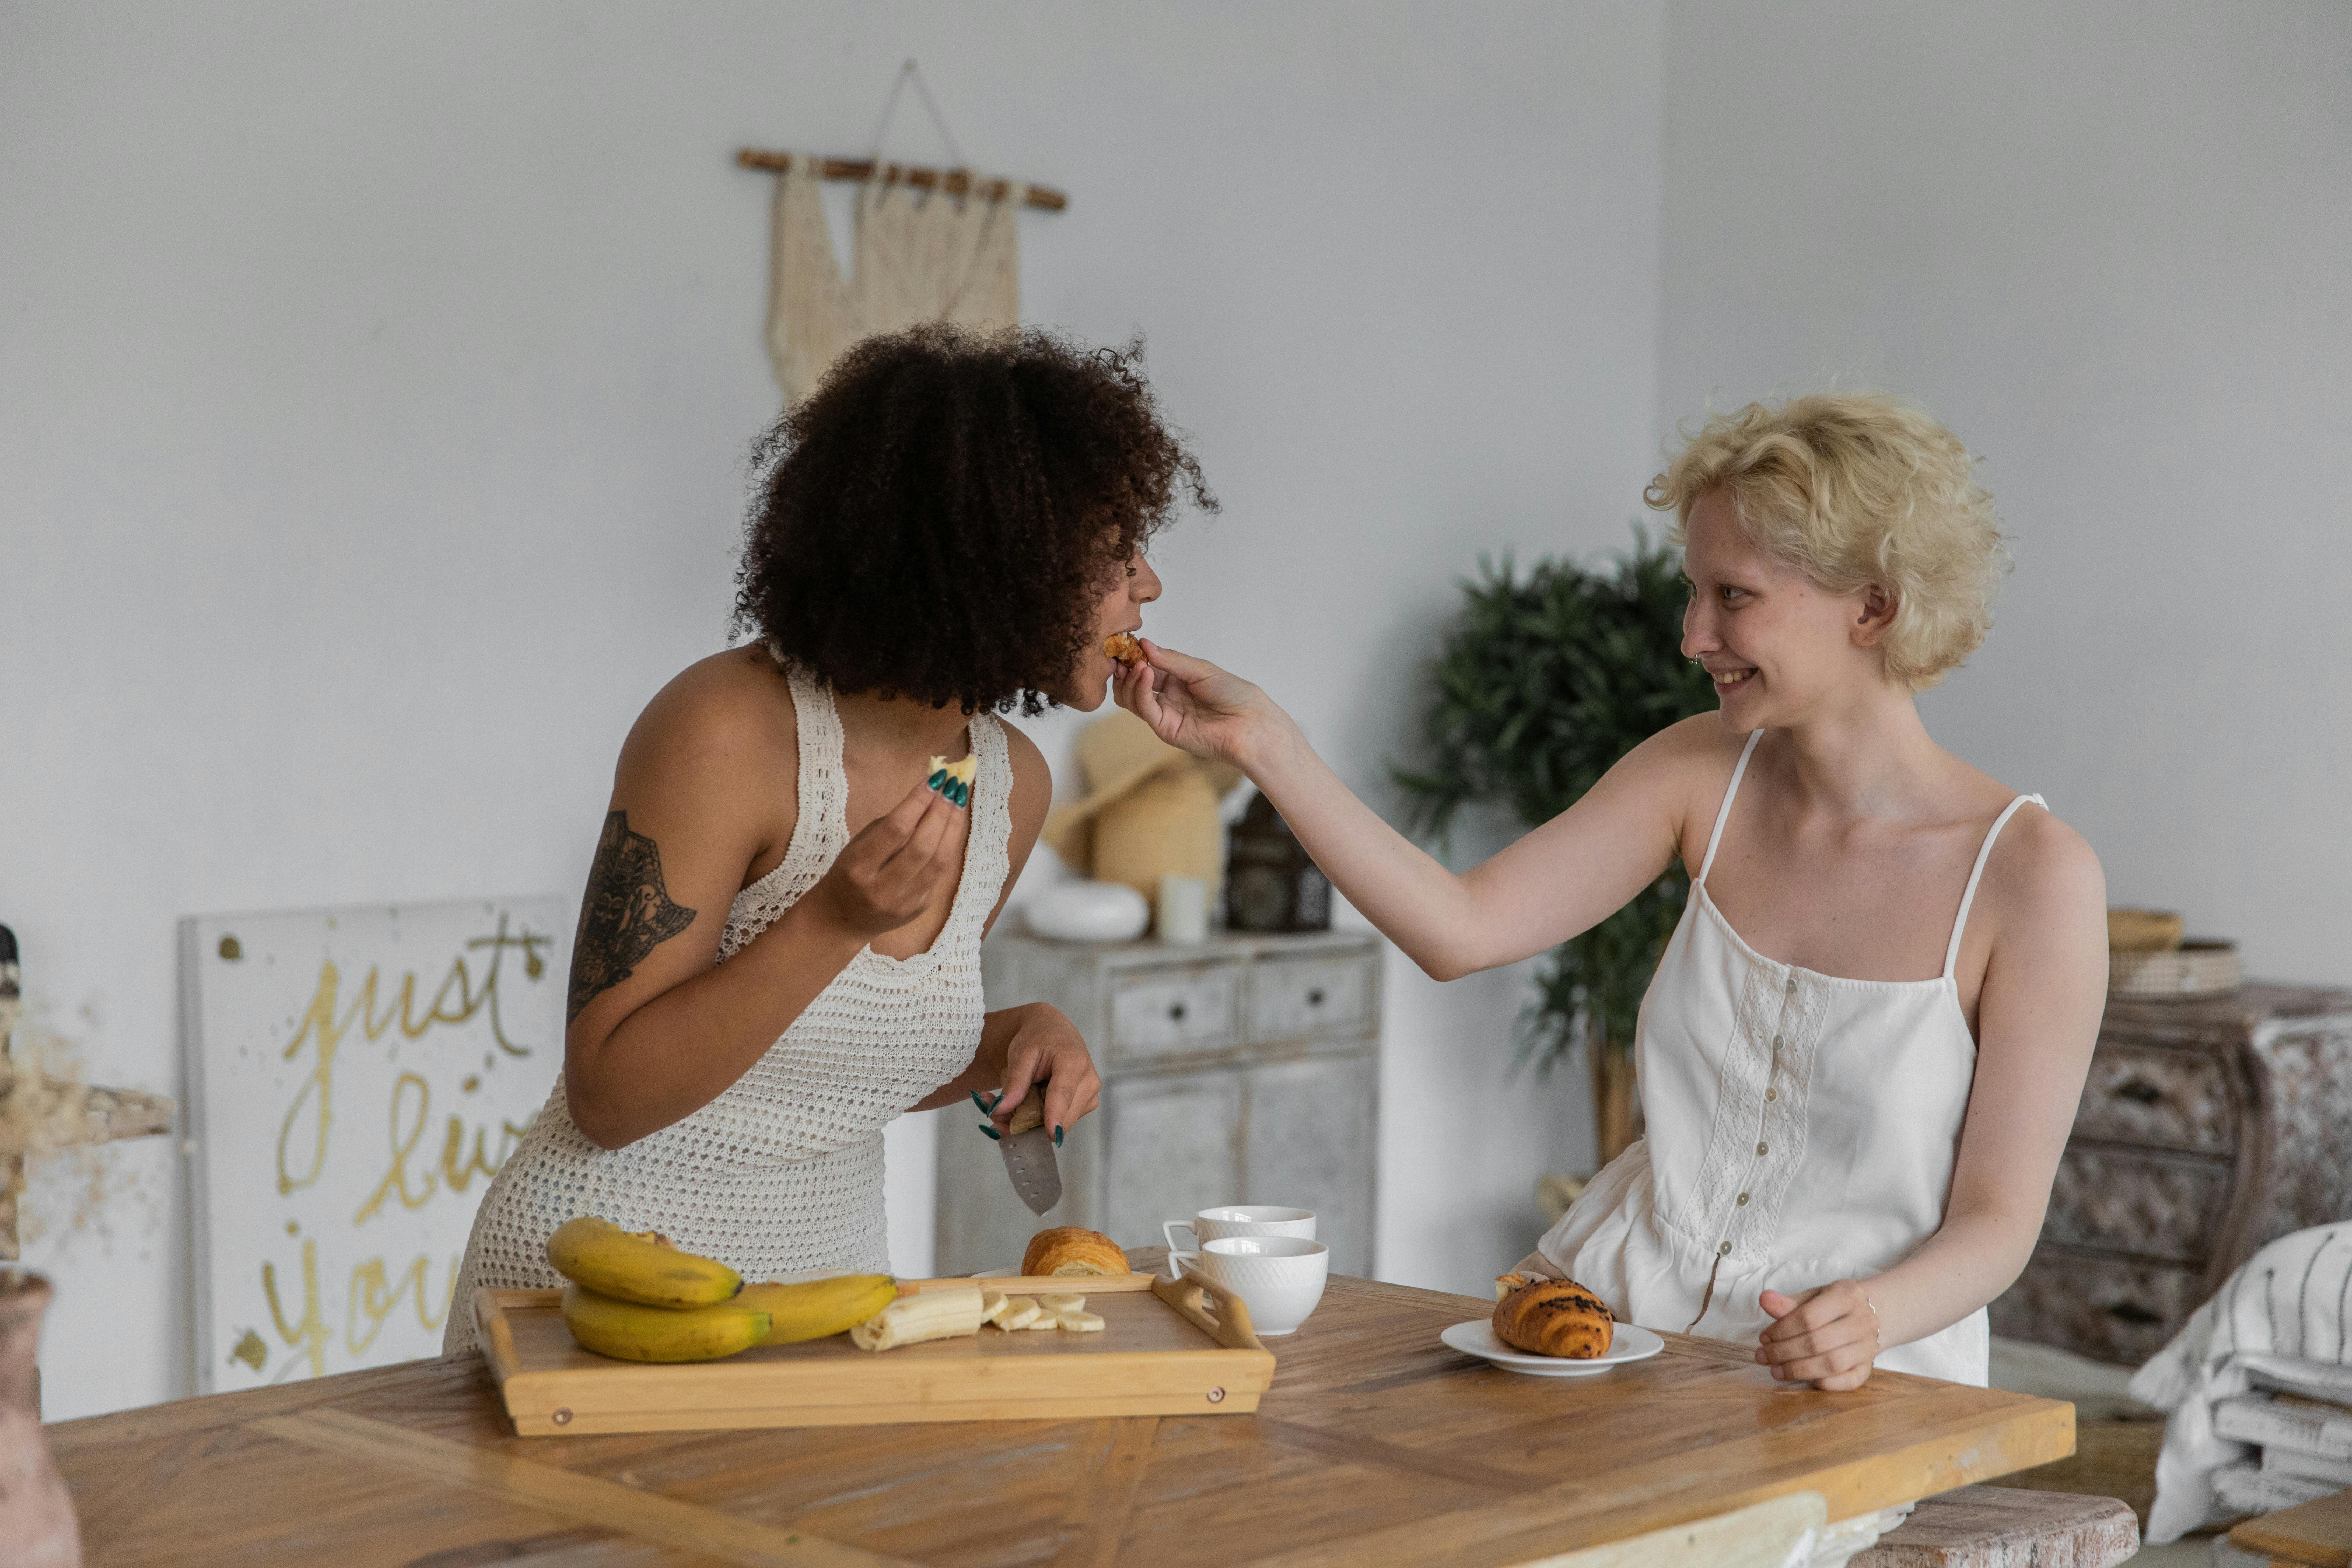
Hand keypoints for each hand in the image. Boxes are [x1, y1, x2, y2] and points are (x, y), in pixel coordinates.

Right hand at [801, 773, 965, 939]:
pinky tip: (954, 826)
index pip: (896, 829)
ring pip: (938, 860)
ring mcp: (904, 902)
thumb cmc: (849, 872)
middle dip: (941, 812)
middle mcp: (882, 887)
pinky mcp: (920, 908)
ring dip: (953, 827)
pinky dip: (949, 846)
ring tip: (959, 801)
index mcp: (859, 866)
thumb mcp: (858, 846)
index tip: (936, 779)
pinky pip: (941, 873)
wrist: (842, 920)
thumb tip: (928, 795)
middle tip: (952, 786)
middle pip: (922, 845)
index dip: (919, 802)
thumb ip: (890, 825)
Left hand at [979, 1005, 1101, 1143]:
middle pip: (1061, 1116)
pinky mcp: (1085, 1105)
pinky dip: (1039, 1121)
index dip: (1056, 1115)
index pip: (1063, 1094)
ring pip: (1059, 1124)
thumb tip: (1000, 1110)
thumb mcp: (1021, 1054)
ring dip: (1031, 1124)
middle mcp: (1089, 1081)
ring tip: (1005, 1111)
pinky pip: (1060, 1121)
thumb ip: (1014, 1082)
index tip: (1050, 1135)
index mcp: (1074, 1061)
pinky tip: (1023, 1109)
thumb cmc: (1038, 1038)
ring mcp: (1089, 1095)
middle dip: (1028, 1124)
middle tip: (995, 1119)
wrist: (1053, 1030)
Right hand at [1114, 638, 1286, 770]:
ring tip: (1136, 663)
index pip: (1146, 666)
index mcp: (1176, 680)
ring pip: (1131, 698)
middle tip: (1120, 654)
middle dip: (1124, 668)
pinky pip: (1145, 708)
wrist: (1249, 722)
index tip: (1126, 641)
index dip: (1134, 655)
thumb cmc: (1233, 694)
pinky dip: (1140, 689)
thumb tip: (1143, 644)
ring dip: (1129, 678)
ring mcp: (1164, 714)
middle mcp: (1167, 697)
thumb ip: (1170, 659)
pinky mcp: (1165, 729)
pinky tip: (1145, 672)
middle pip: (1132, 683)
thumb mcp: (1200, 669)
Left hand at [1756, 1281, 1879, 1389]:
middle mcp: (1863, 1322)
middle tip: (1763, 1356)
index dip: (1781, 1331)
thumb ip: (1788, 1303)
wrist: (1870, 1315)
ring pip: (1832, 1364)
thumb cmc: (1832, 1306)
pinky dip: (1824, 1383)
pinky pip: (1848, 1381)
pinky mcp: (1869, 1367)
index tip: (1763, 1338)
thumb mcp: (1812, 1297)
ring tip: (1775, 1370)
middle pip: (1818, 1343)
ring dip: (1798, 1370)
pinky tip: (1803, 1379)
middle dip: (1784, 1352)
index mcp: (1847, 1296)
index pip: (1808, 1317)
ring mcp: (1868, 1347)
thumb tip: (1764, 1299)